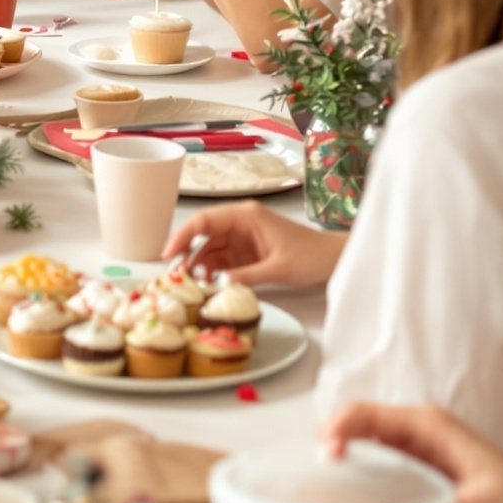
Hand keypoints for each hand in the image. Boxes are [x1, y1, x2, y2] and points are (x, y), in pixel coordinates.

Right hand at [162, 199, 340, 289]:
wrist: (334, 261)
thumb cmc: (312, 256)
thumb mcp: (278, 268)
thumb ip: (246, 276)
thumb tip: (217, 284)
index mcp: (246, 216)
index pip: (204, 221)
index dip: (182, 236)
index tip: (168, 256)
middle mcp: (241, 224)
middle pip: (203, 236)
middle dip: (187, 255)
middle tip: (175, 278)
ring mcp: (243, 239)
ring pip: (210, 251)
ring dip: (199, 267)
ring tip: (191, 287)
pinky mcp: (248, 254)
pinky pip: (222, 262)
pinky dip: (213, 274)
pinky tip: (209, 286)